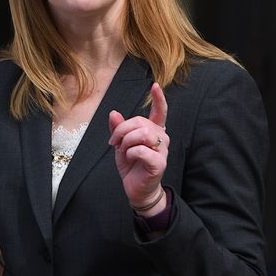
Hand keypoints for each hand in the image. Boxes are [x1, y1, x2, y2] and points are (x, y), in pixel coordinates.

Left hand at [107, 82, 168, 213]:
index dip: (158, 98)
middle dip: (121, 130)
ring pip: (142, 134)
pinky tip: (130, 158)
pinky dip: (131, 153)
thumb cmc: (131, 165)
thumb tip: (113, 113)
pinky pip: (142, 150)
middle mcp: (161, 137)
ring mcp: (163, 150)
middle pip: (140, 122)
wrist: (136, 189)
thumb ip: (118, 129)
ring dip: (126, 142)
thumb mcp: (120, 145)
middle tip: (113, 143)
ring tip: (123, 151)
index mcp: (153, 131)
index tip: (154, 86)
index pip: (160, 111)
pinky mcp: (159, 162)